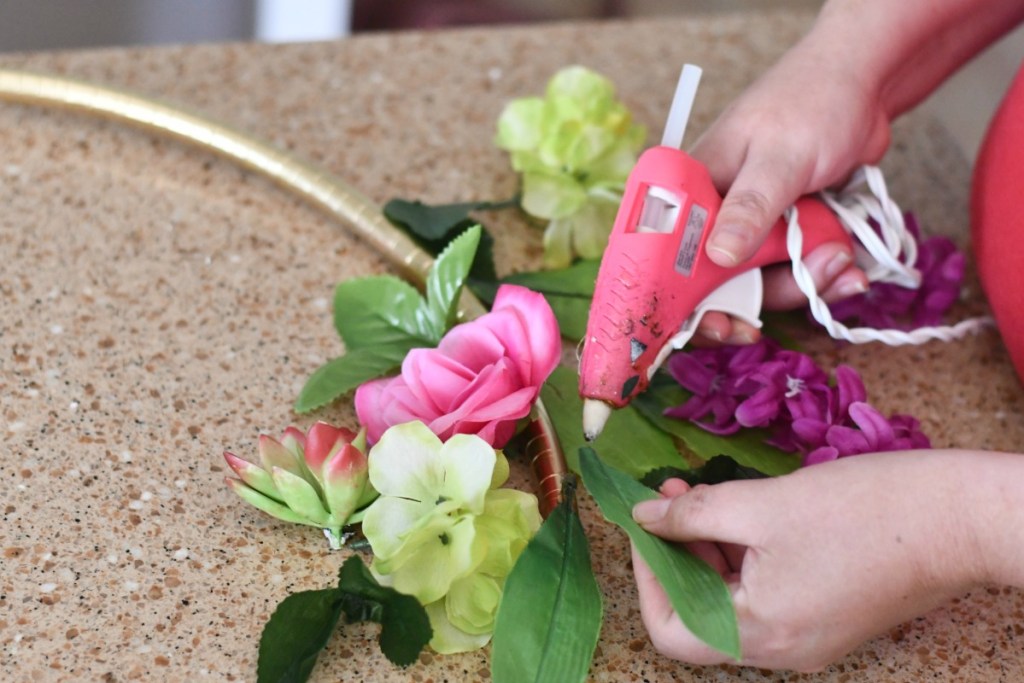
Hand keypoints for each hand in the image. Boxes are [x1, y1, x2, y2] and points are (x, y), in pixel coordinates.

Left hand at [630, 451, 992, 670]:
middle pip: (700, 612)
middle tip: (668, 494)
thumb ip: (693, 514)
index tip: (645, 523)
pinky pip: (765, 595)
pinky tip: (737, 510)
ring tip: (697, 492)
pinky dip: (741, 556)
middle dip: (676, 551)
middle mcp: (781, 649)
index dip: (647, 575)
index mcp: (760, 633)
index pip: (671, 629)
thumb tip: (643, 517)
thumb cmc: (861, 511)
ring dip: (707, 548)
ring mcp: (807, 636)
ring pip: (732, 601)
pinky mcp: (827, 615)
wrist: (957, 519)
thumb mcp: (762, 505)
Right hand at [691, 31, 887, 343]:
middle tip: (793, 301)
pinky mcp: (784, 234)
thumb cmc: (811, 102)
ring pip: (763, 283)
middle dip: (763, 297)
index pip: (666, 259)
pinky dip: (822, 276)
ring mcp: (751, 228)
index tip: (721, 325)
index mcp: (690, 193)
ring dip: (805, 282)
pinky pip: (795, 272)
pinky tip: (850, 269)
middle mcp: (712, 216)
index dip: (684, 302)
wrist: (865, 87)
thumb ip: (749, 208)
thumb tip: (717, 256)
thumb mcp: (779, 157)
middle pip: (718, 284)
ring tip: (842, 259)